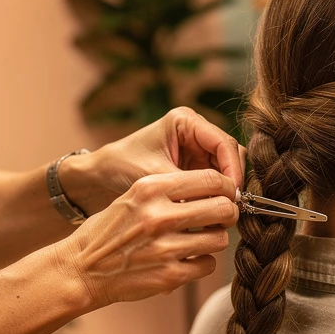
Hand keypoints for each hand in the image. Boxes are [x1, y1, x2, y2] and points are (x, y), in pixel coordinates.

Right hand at [52, 168, 238, 307]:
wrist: (81, 269)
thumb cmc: (109, 230)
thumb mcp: (133, 196)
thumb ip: (170, 189)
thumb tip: (217, 188)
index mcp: (150, 188)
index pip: (211, 179)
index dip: (227, 187)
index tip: (226, 195)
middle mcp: (159, 216)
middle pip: (223, 208)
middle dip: (228, 213)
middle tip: (222, 218)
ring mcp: (165, 248)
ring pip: (219, 239)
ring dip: (214, 240)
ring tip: (200, 240)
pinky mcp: (169, 275)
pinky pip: (208, 264)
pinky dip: (202, 263)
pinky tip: (187, 259)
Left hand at [63, 107, 244, 215]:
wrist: (102, 174)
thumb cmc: (122, 166)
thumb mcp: (155, 175)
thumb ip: (188, 185)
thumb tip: (219, 204)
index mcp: (186, 121)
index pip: (223, 142)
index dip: (232, 169)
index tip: (232, 194)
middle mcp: (196, 131)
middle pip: (231, 154)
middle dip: (232, 180)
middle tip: (231, 207)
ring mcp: (197, 149)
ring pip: (227, 169)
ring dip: (226, 189)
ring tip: (222, 212)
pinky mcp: (195, 167)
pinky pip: (216, 180)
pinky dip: (216, 195)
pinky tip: (213, 212)